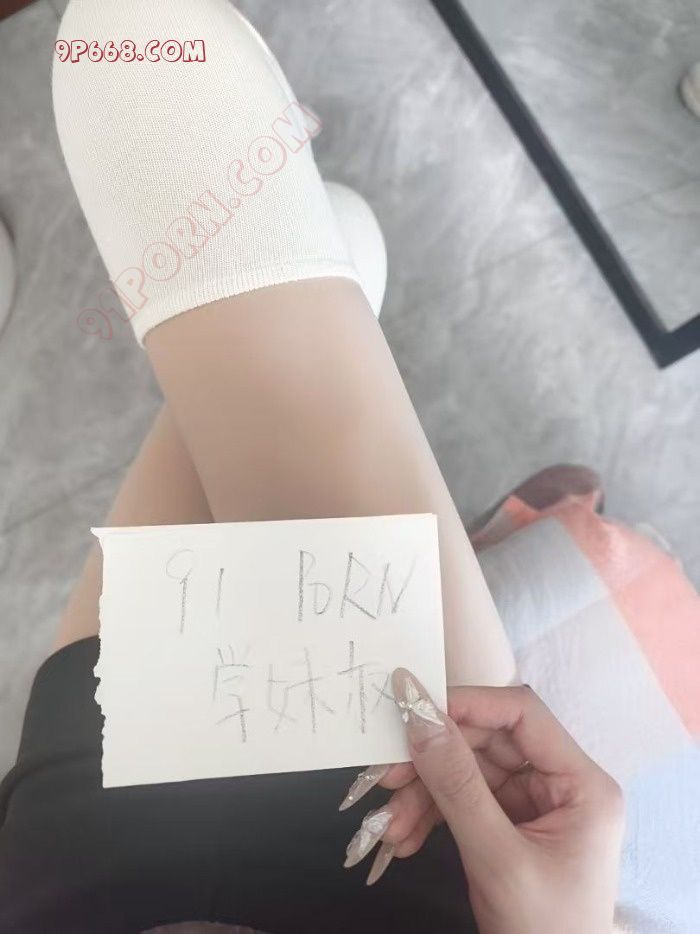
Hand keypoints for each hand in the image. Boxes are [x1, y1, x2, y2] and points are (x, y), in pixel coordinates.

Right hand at [341, 670, 623, 933]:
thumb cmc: (545, 932)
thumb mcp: (498, 858)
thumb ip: (457, 785)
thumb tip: (419, 716)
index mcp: (581, 783)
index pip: (521, 714)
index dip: (466, 704)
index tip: (414, 709)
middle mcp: (560, 784)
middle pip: (485, 743)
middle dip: (432, 761)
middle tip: (384, 776)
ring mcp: (533, 805)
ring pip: (465, 772)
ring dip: (422, 795)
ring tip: (389, 826)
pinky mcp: (509, 825)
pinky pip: (462, 801)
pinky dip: (429, 816)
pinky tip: (402, 839)